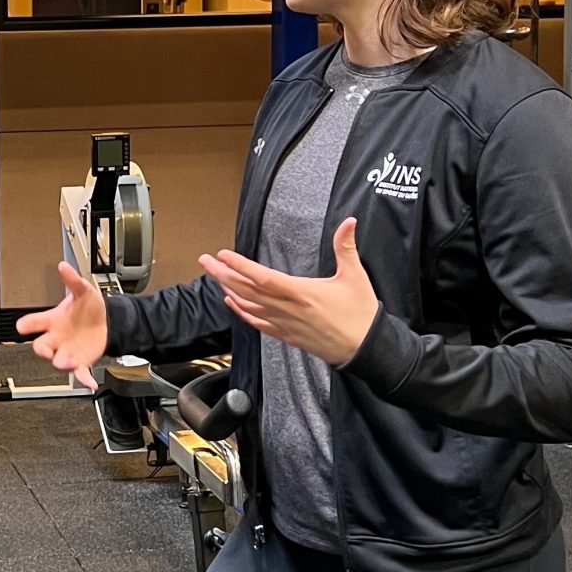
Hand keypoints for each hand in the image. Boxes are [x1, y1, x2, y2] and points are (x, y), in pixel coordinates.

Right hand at [15, 262, 107, 389]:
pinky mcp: (81, 362)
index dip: (27, 324)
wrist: (107, 322)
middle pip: (41, 346)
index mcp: (53, 321)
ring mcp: (68, 351)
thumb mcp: (83, 291)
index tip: (21, 326)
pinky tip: (89, 383)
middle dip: (41, 349)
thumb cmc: (89, 309)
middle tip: (43, 350)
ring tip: (69, 361)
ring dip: (62, 362)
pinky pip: (80, 374)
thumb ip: (72, 280)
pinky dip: (84, 380)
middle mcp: (57, 338)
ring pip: (59, 360)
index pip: (35, 321)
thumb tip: (63, 266)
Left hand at [199, 218, 377, 364]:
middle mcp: (288, 309)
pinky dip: (240, 312)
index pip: (262, 277)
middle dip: (223, 274)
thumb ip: (346, 247)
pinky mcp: (286, 335)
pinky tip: (230, 302)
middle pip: (247, 291)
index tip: (223, 254)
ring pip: (248, 307)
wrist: (365, 350)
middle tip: (206, 261)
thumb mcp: (355, 276)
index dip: (240, 266)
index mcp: (302, 293)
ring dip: (228, 290)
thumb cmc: (361, 314)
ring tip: (214, 276)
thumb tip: (349, 222)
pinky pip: (256, 323)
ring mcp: (284, 324)